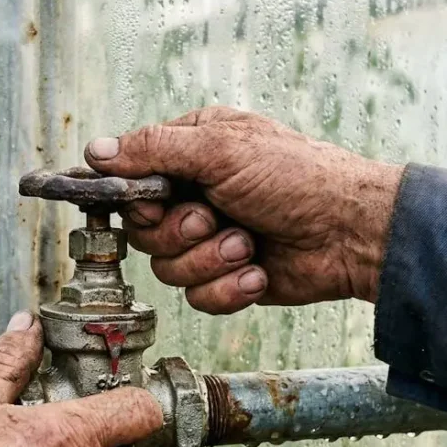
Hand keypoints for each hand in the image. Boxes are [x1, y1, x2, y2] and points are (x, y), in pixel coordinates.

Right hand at [84, 107, 404, 311]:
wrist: (350, 234)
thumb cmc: (298, 177)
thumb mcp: (221, 149)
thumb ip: (153, 149)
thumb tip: (96, 150)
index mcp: (191, 152)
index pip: (131, 178)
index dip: (136, 199)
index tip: (155, 202)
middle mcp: (196, 194)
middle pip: (143, 231)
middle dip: (179, 233)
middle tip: (212, 220)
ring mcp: (211, 239)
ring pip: (167, 268)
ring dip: (208, 261)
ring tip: (247, 245)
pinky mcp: (228, 277)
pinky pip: (198, 297)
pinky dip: (229, 287)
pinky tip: (258, 271)